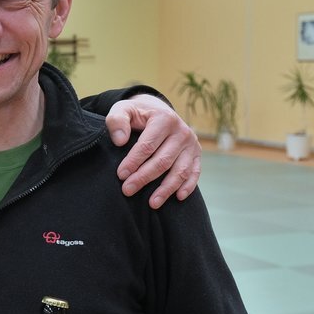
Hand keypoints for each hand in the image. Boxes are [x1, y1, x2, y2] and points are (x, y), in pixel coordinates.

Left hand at [105, 93, 200, 208]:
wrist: (157, 111)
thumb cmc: (137, 114)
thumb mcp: (123, 109)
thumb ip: (117, 120)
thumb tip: (120, 140)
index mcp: (164, 118)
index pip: (147, 145)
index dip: (134, 161)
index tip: (121, 175)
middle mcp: (181, 131)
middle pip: (163, 160)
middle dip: (144, 177)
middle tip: (128, 190)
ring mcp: (191, 144)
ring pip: (180, 170)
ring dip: (166, 188)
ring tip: (152, 203)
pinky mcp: (196, 154)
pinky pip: (194, 172)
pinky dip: (188, 186)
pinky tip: (177, 197)